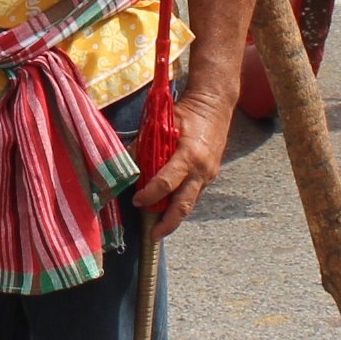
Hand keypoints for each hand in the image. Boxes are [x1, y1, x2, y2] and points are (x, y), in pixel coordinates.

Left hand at [130, 87, 234, 235]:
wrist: (215, 104)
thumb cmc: (187, 111)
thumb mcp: (161, 122)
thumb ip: (143, 145)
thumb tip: (124, 163)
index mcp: (189, 156)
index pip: (167, 183)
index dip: (150, 195)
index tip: (136, 200)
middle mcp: (202, 170)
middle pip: (184, 205)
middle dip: (168, 223)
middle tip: (153, 235)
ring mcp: (209, 174)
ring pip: (190, 203)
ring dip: (174, 216)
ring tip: (158, 227)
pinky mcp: (210, 175)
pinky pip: (194, 193)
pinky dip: (180, 202)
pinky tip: (168, 207)